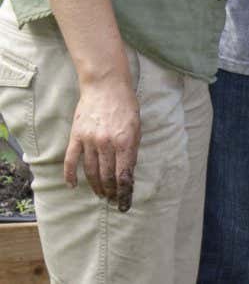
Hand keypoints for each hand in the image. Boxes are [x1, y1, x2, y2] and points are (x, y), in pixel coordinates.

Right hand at [64, 75, 139, 211]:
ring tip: (100, 194)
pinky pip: (71, 160)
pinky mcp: (76, 136)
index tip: (124, 203)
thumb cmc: (126, 105)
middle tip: (111, 199)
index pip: (124, 174)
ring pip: (91, 171)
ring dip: (95, 185)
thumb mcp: (137, 126)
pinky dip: (70, 175)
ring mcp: (90, 140)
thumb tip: (128, 170)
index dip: (124, 191)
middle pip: (107, 175)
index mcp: (125, 141)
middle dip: (110, 191)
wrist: (106, 86)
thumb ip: (132, 148)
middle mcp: (107, 143)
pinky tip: (72, 186)